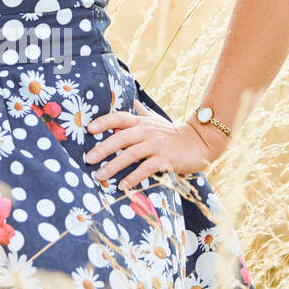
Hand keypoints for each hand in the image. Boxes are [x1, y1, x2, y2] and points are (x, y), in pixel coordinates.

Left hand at [85, 97, 228, 187]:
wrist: (200, 142)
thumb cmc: (174, 133)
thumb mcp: (157, 120)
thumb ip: (143, 113)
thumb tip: (134, 103)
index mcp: (142, 122)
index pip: (119, 118)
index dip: (103, 122)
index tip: (88, 129)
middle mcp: (147, 132)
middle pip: (121, 138)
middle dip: (102, 148)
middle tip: (88, 159)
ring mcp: (156, 145)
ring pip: (130, 154)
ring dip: (113, 166)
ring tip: (100, 176)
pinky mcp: (165, 159)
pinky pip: (146, 168)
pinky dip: (133, 177)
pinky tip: (123, 185)